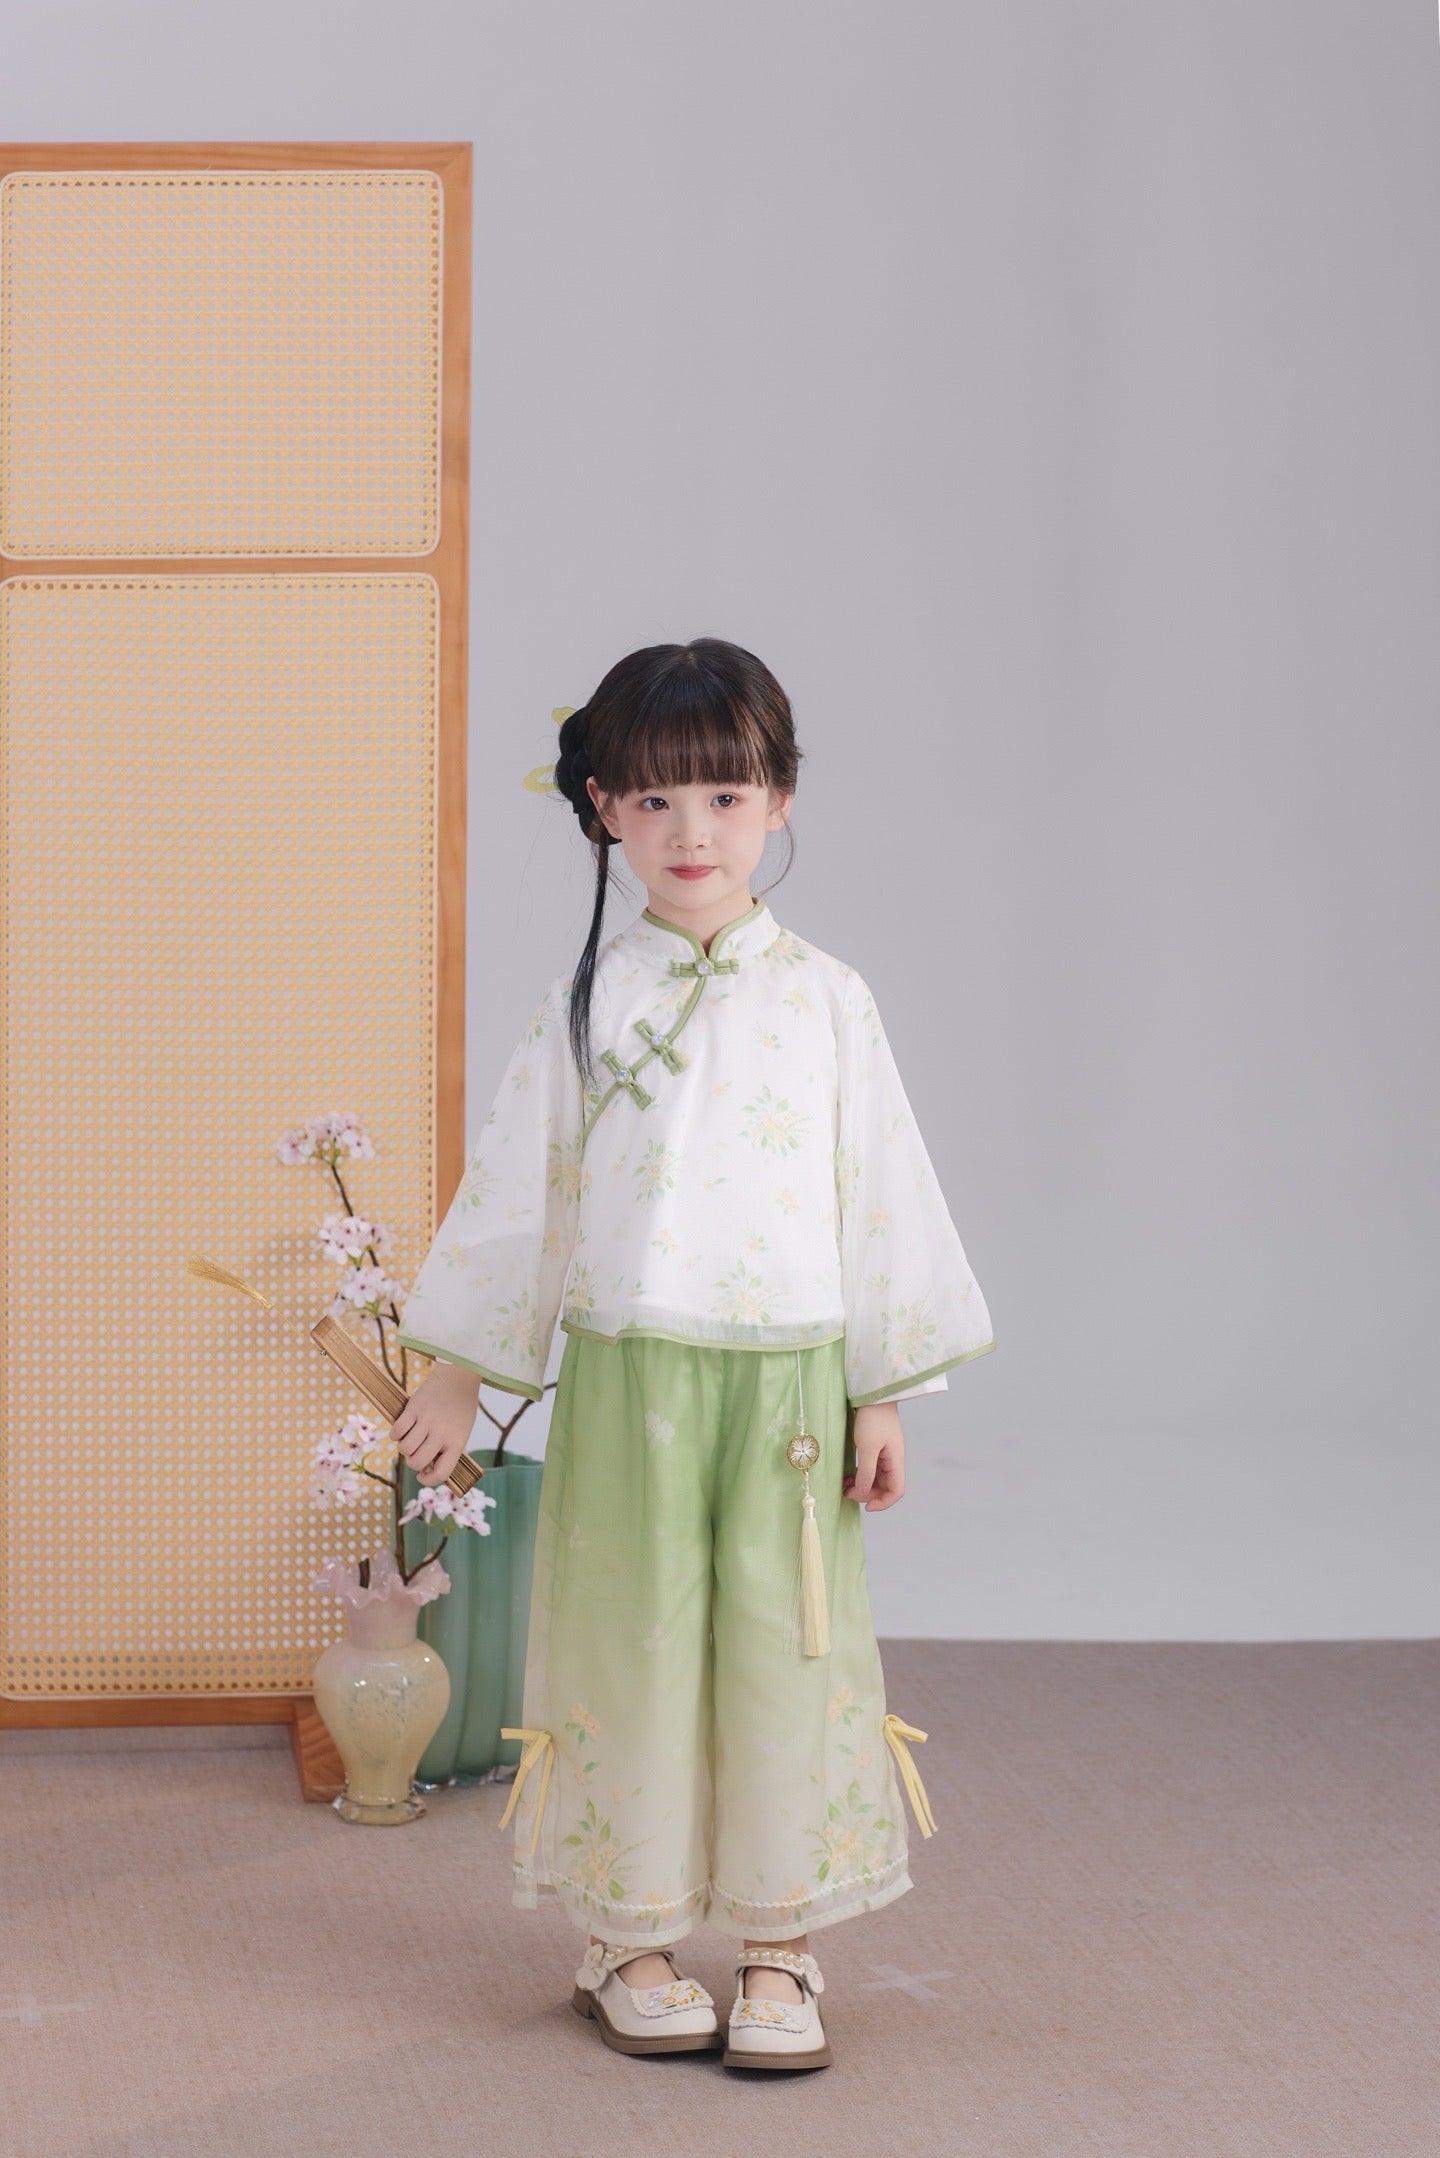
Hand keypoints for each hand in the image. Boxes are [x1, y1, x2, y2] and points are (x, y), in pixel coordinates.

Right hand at [391, 1360, 480, 1485]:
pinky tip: (400, 1431)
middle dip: (413, 1463)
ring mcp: (427, 1420)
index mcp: (457, 1442)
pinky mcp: (414, 1408)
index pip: (442, 1473)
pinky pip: (397, 1431)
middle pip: (417, 1462)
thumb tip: (426, 1469)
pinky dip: (395, 1435)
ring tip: (409, 1440)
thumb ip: (447, 1450)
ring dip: (404, 1448)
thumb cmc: (460, 1409)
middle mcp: (442, 1433)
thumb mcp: (461, 1432)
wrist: (457, 1379)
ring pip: (405, 1448)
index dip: (429, 1480)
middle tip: (415, 1454)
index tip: (422, 1476)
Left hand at [842, 1402, 904, 1510]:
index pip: (896, 1490)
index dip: (883, 1502)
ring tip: (845, 1486)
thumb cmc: (873, 1419)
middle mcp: (892, 1460)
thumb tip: (864, 1493)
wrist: (872, 1395)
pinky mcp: (875, 1448)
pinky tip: (847, 1476)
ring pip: (875, 1479)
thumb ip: (866, 1473)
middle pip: (884, 1486)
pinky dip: (859, 1475)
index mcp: (895, 1461)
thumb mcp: (867, 1448)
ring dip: (862, 1485)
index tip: (866, 1507)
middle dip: (867, 1493)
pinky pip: (869, 1468)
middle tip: (848, 1492)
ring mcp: (884, 1454)